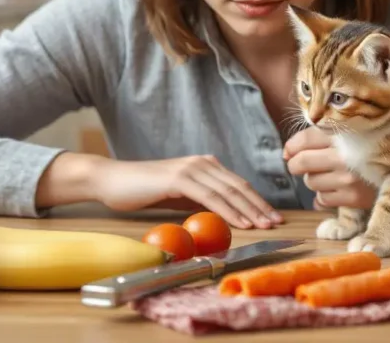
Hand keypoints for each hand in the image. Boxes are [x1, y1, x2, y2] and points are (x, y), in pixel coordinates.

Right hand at [94, 155, 283, 229]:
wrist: (112, 180)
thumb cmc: (142, 190)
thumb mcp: (177, 195)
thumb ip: (198, 199)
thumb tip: (220, 215)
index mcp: (204, 165)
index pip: (237, 184)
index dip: (257, 201)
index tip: (272, 217)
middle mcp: (202, 163)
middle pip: (239, 187)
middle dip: (260, 206)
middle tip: (277, 223)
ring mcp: (191, 169)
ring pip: (229, 192)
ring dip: (250, 210)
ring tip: (265, 225)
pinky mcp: (180, 179)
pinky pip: (211, 197)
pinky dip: (230, 210)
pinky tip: (242, 223)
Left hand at [283, 127, 375, 209]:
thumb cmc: (368, 150)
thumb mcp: (348, 134)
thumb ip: (317, 137)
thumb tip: (286, 153)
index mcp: (345, 133)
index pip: (305, 138)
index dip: (291, 147)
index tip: (288, 153)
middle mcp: (347, 154)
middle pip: (302, 162)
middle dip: (296, 165)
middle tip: (299, 166)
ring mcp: (351, 177)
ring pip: (310, 181)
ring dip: (313, 180)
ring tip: (328, 176)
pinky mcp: (354, 197)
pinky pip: (322, 199)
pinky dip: (324, 196)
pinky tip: (337, 189)